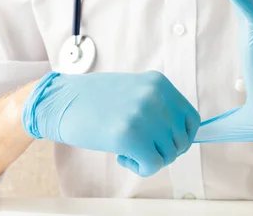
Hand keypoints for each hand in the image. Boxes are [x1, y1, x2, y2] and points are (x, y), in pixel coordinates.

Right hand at [22, 71, 199, 176]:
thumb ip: (158, 106)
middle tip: (141, 147)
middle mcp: (156, 97)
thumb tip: (180, 135)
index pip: (192, 118)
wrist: (60, 101)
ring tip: (127, 148)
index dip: (183, 136)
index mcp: (159, 84)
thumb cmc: (94, 99)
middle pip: (181, 140)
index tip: (168, 143)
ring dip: (149, 158)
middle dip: (164, 150)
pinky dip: (140, 168)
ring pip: (168, 155)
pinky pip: (152, 165)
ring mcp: (144, 116)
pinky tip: (122, 156)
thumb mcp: (134, 90)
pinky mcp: (130, 137)